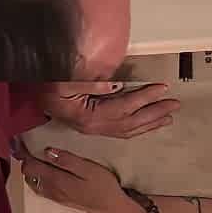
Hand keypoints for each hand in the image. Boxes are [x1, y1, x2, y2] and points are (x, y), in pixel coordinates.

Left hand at [19, 143, 133, 212]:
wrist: (112, 207)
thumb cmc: (103, 184)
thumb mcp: (88, 169)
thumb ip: (67, 160)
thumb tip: (46, 151)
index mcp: (56, 179)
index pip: (30, 166)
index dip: (23, 153)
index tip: (18, 140)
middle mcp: (50, 189)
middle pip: (28, 174)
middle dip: (25, 159)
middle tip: (26, 145)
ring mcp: (54, 196)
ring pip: (33, 182)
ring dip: (30, 169)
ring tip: (33, 155)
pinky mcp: (60, 199)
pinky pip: (40, 188)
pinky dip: (36, 177)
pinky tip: (43, 171)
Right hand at [40, 82, 180, 137]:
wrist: (35, 99)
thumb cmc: (48, 87)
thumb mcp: (64, 81)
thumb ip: (89, 83)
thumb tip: (116, 84)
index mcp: (88, 116)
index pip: (124, 106)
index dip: (145, 97)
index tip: (163, 88)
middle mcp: (95, 127)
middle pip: (131, 122)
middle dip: (155, 113)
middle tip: (175, 105)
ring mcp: (96, 130)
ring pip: (129, 129)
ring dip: (151, 122)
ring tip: (169, 116)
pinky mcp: (96, 129)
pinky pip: (123, 131)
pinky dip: (140, 127)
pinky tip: (150, 123)